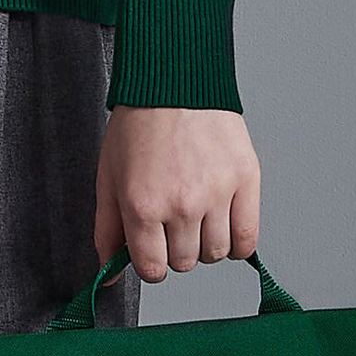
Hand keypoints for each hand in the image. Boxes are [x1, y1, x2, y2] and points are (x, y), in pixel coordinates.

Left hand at [94, 105, 260, 286]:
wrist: (174, 80)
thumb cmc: (139, 125)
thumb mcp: (109, 179)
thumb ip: (108, 232)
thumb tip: (108, 275)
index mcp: (143, 206)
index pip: (153, 270)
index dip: (151, 264)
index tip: (153, 249)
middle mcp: (182, 204)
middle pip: (185, 263)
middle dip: (175, 250)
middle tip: (173, 222)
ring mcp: (217, 193)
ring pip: (216, 253)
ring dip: (205, 244)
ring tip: (197, 217)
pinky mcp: (245, 180)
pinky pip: (248, 238)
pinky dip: (238, 242)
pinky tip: (224, 226)